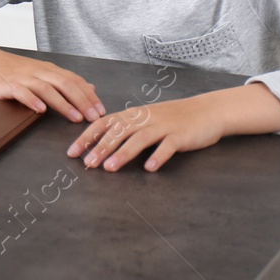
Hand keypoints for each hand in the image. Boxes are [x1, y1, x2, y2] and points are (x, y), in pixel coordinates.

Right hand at [0, 35, 103, 122]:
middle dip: (83, 101)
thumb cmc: (8, 70)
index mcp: (46, 70)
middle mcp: (37, 72)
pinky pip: (20, 92)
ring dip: (63, 104)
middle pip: (65, 84)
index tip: (102, 111)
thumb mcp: (38, 73)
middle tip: (96, 117)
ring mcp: (21, 78)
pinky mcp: (5, 85)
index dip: (89, 96)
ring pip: (46, 89)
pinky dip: (31, 100)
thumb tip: (90, 87)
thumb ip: (63, 80)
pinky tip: (39, 110)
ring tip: (75, 118)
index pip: (74, 80)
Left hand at [67, 84, 279, 171]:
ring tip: (110, 168)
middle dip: (100, 148)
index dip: (87, 137)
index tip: (72, 152)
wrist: (206, 111)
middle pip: (118, 132)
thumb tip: (100, 143)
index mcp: (133, 115)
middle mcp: (145, 118)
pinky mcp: (180, 135)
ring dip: (123, 153)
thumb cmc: (173, 118)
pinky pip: (168, 146)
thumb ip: (126, 128)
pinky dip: (158, 156)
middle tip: (87, 164)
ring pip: (139, 139)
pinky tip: (150, 168)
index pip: (104, 124)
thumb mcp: (146, 119)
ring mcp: (163, 126)